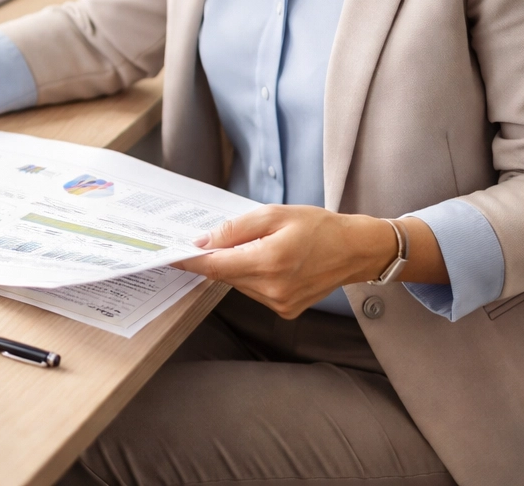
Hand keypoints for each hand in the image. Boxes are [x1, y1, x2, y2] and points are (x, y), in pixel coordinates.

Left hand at [173, 205, 434, 318]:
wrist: (355, 250)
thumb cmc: (318, 227)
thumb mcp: (274, 214)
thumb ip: (235, 229)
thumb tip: (203, 243)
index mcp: (269, 262)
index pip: (216, 266)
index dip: (190, 261)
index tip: (168, 255)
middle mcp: (273, 290)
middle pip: (226, 275)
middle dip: (217, 258)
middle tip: (214, 239)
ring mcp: (280, 304)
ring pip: (239, 283)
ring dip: (238, 266)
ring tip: (258, 246)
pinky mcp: (286, 310)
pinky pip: (255, 291)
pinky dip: (253, 276)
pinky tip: (270, 261)